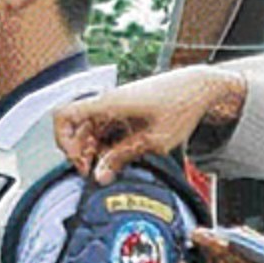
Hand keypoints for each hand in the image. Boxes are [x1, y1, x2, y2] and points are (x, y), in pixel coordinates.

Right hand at [53, 65, 247, 184]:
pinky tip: (119, 156)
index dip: (63, 141)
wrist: (200, 87)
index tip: (79, 161)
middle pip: (75, 129)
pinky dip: (105, 144)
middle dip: (80, 153)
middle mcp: (106, 102)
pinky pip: (103, 128)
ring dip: (93, 151)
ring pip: (88, 131)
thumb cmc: (182, 105)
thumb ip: (123, 158)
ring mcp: (113, 106)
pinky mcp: (121, 110)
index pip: (64, 116)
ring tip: (111, 166)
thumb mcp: (154, 141)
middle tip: (96, 172)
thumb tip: (100, 176)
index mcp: (108, 104)